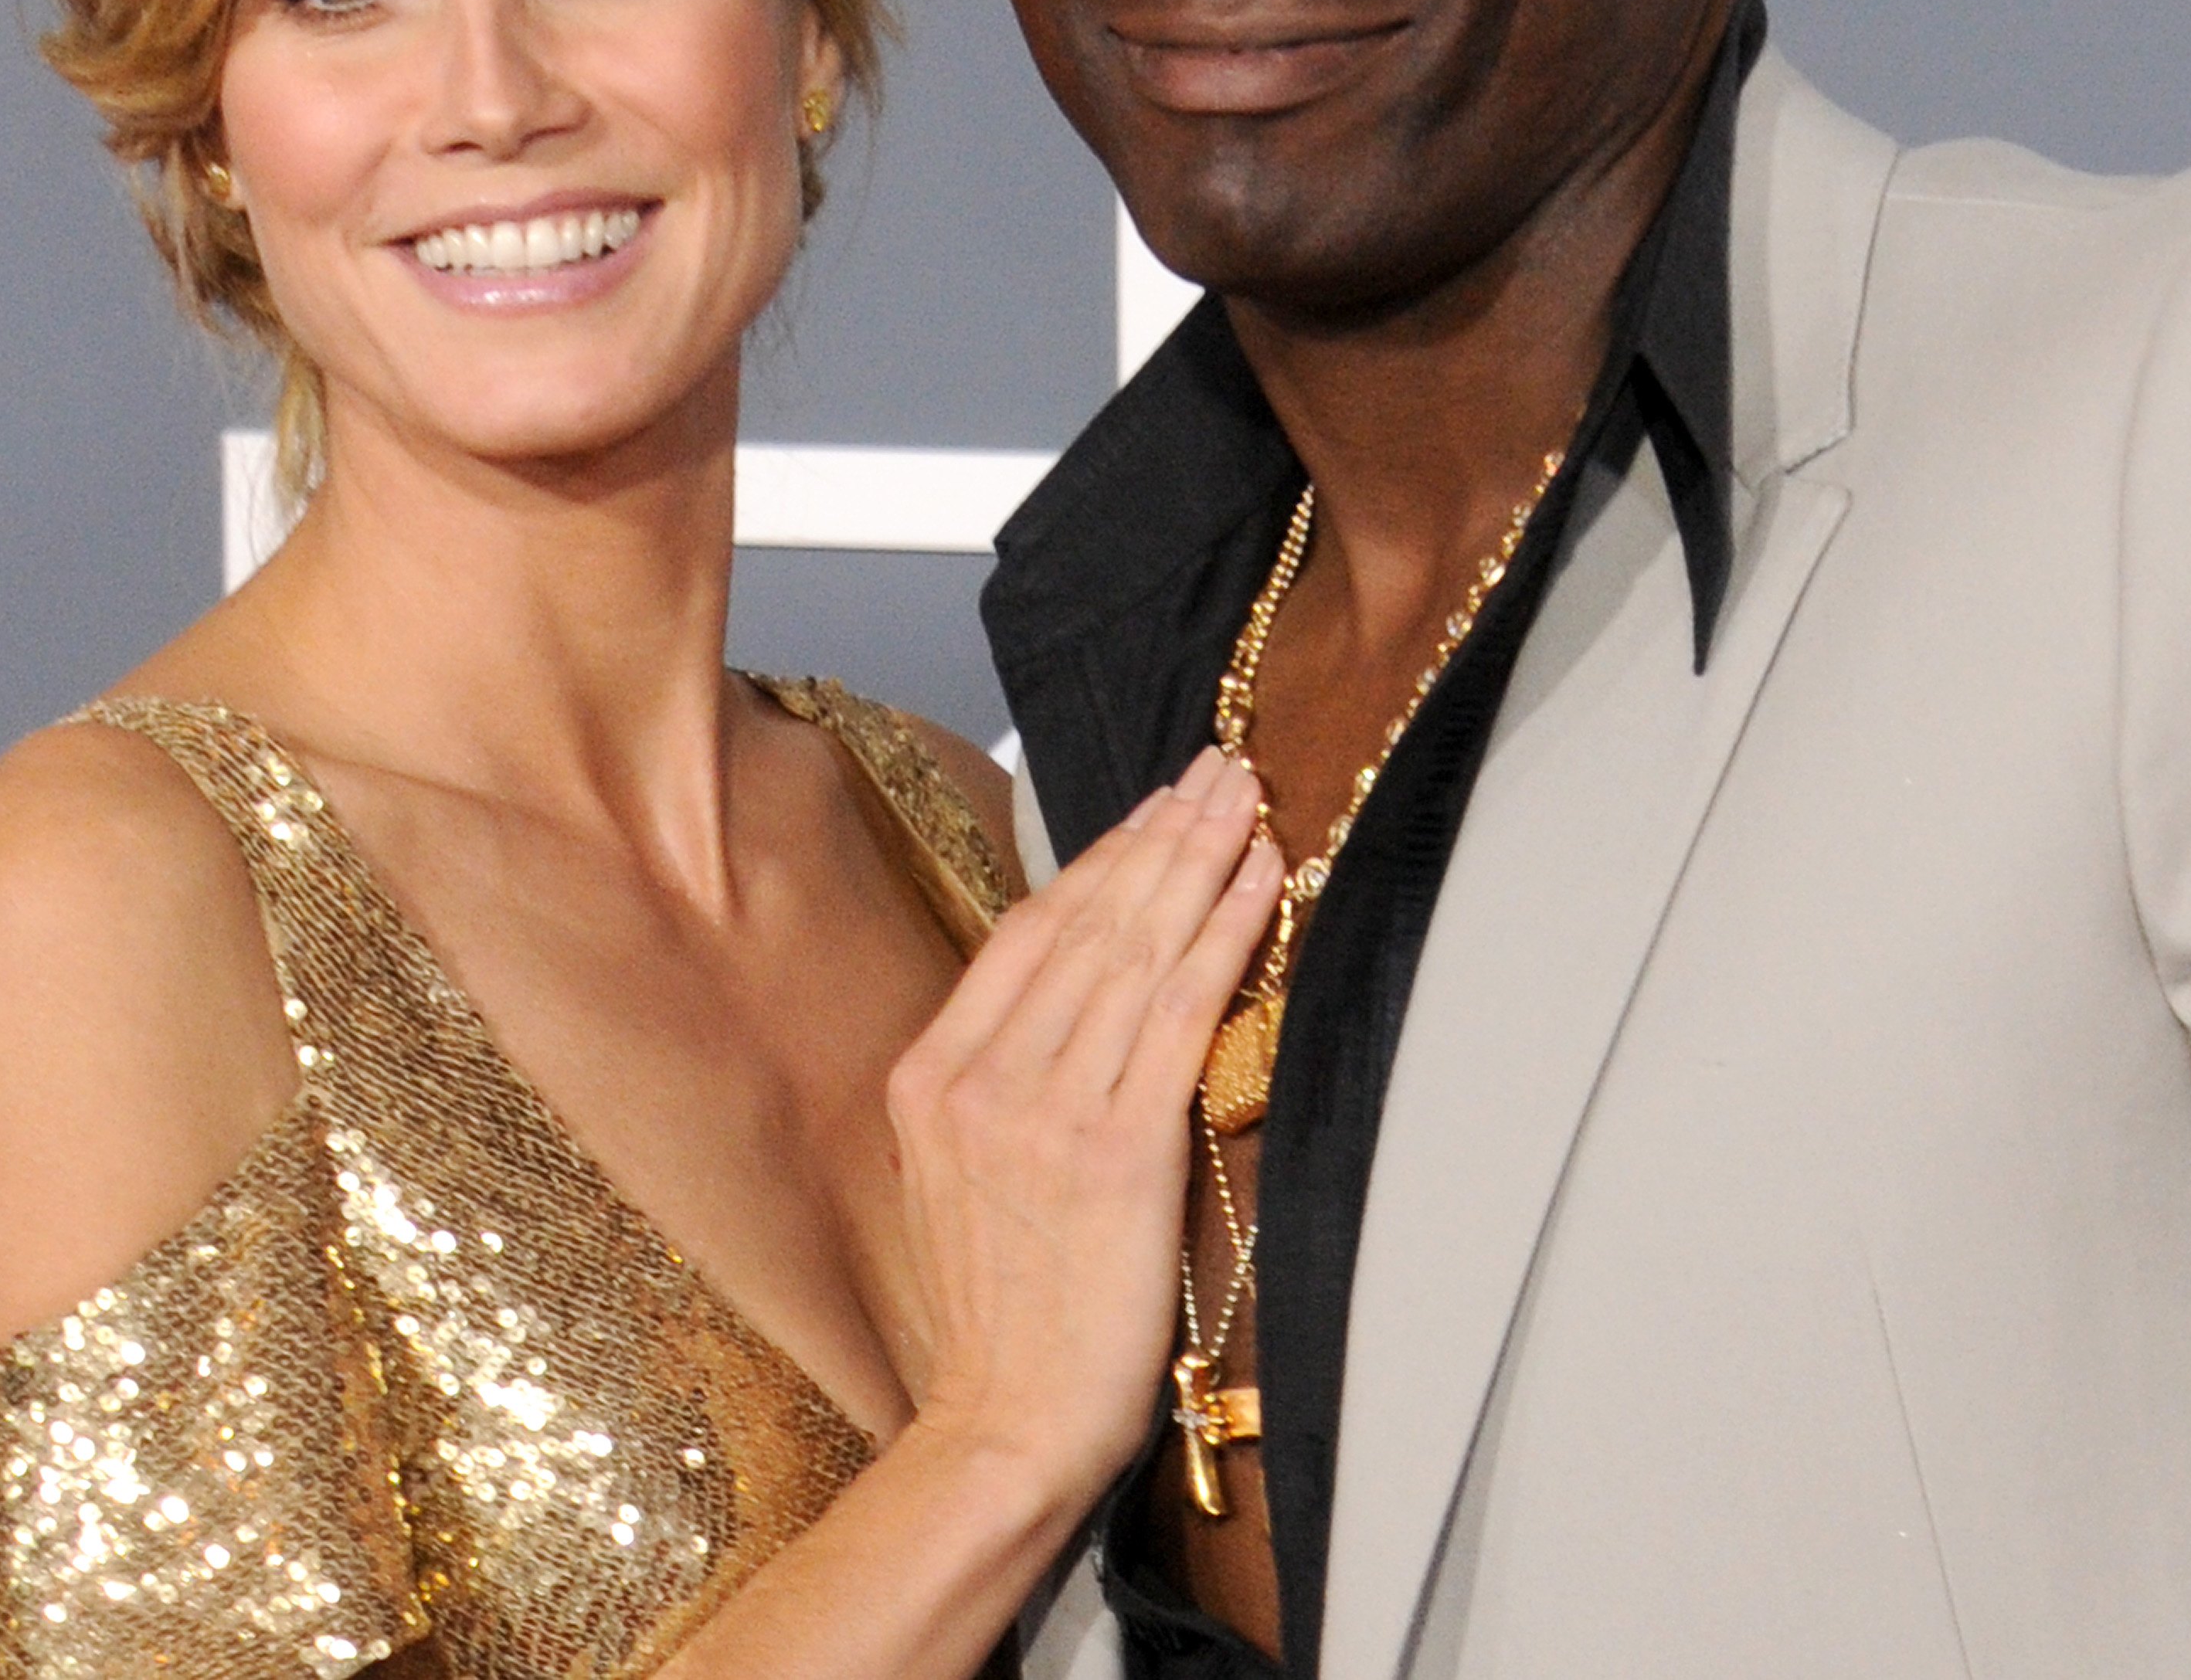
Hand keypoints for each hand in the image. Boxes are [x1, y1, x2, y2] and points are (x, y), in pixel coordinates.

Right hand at [883, 748, 1279, 1505]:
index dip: (1101, 856)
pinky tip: (1257, 879)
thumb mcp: (957, 1169)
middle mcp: (981, 1079)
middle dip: (1163, 833)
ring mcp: (1044, 1112)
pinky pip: (1180, 1011)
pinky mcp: (1115, 1151)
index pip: (1029, 930)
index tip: (1155, 807)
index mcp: (933, 1075)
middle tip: (1218, 769)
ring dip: (1201, 860)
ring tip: (1247, 800)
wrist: (1009, 1419)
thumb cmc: (1003, 1306)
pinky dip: (1224, 933)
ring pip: (1136, 951)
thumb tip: (1076, 987)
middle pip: (1088, 921)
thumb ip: (1000, 1074)